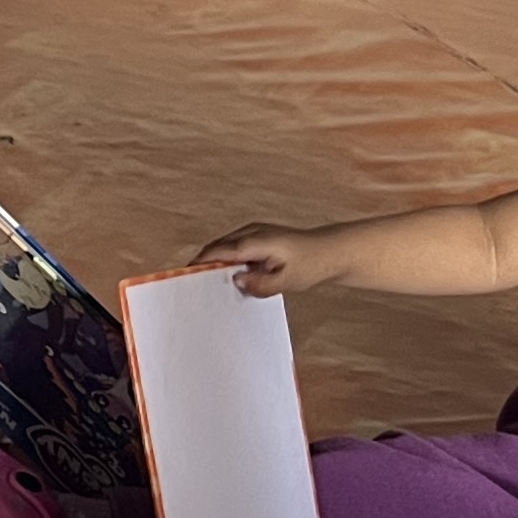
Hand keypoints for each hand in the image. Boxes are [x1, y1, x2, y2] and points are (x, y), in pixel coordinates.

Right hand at [194, 221, 326, 297]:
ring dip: (214, 262)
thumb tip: (236, 281)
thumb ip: (262, 284)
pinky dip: (226, 260)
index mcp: (256, 241)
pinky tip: (228, 278)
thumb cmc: (313, 264)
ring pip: (225, 247)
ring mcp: (255, 232)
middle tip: (189, 285)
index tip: (184, 276)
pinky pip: (235, 248)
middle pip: (218, 247)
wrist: (332, 251)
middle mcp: (252, 232)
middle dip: (202, 263)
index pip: (219, 251)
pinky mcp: (259, 238)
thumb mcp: (289, 281)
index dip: (200, 262)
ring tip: (204, 284)